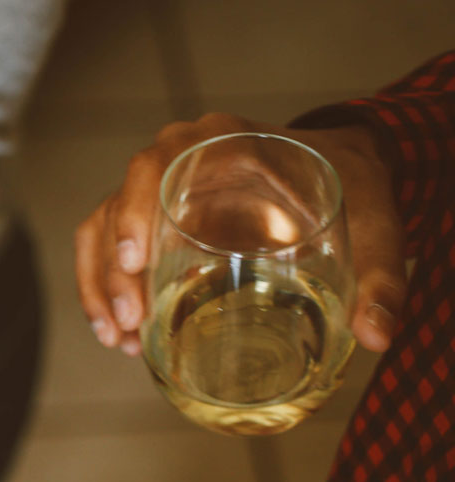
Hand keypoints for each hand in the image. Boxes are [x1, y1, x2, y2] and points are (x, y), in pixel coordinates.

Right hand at [75, 114, 404, 355]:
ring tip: (118, 339)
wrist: (339, 173)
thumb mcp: (374, 223)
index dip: (136, 209)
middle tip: (132, 320)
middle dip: (113, 267)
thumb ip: (381, 276)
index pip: (159, 163)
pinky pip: (106, 247)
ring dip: (99, 285)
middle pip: (119, 202)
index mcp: (224, 142)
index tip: (134, 260)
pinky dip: (101, 290)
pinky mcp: (152, 219)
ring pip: (102, 228)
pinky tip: (117, 334)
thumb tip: (377, 336)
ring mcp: (160, 189)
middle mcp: (180, 158)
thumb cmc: (349, 186)